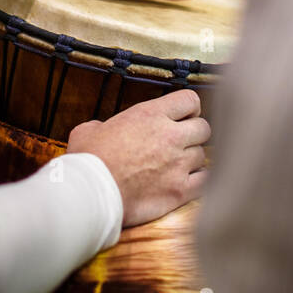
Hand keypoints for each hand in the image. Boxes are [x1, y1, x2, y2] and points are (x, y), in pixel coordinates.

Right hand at [68, 89, 209, 225]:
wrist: (91, 193)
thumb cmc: (88, 161)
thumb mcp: (89, 129)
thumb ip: (104, 125)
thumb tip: (100, 130)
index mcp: (151, 115)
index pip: (190, 100)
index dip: (189, 108)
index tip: (183, 117)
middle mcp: (170, 135)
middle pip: (203, 128)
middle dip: (195, 134)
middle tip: (182, 142)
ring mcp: (178, 164)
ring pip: (202, 155)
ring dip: (192, 160)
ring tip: (178, 166)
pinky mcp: (179, 190)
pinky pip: (204, 181)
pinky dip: (199, 181)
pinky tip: (188, 183)